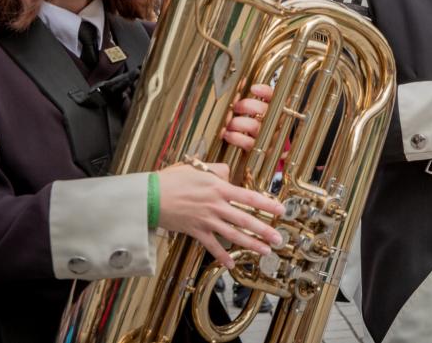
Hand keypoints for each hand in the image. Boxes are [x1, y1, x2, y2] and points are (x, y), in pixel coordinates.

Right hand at [157, 162, 285, 269]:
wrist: (150, 196)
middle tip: (278, 239)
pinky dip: (222, 256)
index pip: (249, 197)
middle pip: (245, 220)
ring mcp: (206, 220)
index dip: (267, 204)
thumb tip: (229, 175)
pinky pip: (212, 246)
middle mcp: (216, 205)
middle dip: (264, 230)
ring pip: (233, 235)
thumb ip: (218, 171)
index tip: (281, 211)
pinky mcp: (195, 231)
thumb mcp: (198, 168)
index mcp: (219, 188)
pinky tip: (232, 264)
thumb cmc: (173, 179)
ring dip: (250, 244)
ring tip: (264, 251)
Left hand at [222, 84, 272, 150]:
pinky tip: (228, 135)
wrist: (258, 159)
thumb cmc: (255, 132)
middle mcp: (273, 124)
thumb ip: (252, 103)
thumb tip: (241, 83)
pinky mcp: (258, 151)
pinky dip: (234, 137)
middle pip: (262, 109)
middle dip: (245, 106)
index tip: (253, 88)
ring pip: (253, 126)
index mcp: (275, 112)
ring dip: (237, 123)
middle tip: (235, 108)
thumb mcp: (257, 117)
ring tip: (229, 124)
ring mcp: (267, 138)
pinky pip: (246, 142)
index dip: (264, 91)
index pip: (274, 98)